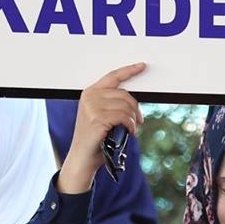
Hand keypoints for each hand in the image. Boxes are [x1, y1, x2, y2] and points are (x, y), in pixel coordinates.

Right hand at [58, 63, 145, 193]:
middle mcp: (90, 97)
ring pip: (126, 106)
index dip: (129, 70)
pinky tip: (130, 132)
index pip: (112, 76)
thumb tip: (132, 101)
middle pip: (124, 94)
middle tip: (139, 120)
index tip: (142, 66)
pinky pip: (124, 117)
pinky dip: (131, 125)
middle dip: (135, 108)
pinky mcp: (97, 119)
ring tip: (131, 128)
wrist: (82, 157)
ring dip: (133, 119)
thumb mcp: (100, 115)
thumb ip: (111, 103)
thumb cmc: (94, 138)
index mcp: (90, 93)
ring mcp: (92, 107)